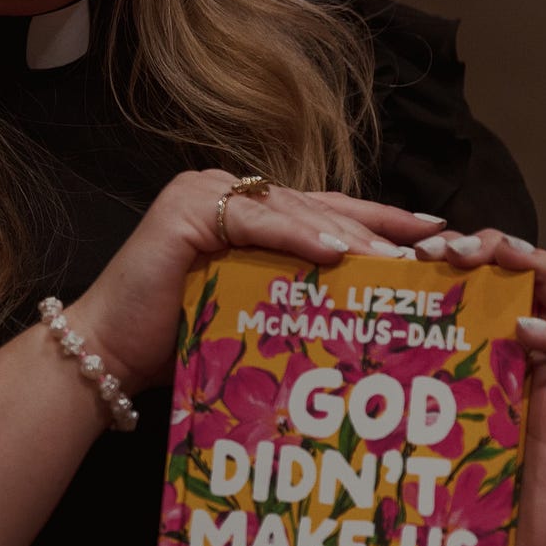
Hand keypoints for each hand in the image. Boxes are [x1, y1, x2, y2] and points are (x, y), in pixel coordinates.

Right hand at [70, 171, 445, 393]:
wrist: (109, 355)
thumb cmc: (178, 342)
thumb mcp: (254, 311)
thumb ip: (296, 292)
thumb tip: (371, 301)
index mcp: (248, 211)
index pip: (326, 210)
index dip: (382, 221)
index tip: (436, 233)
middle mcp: (227, 191)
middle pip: (318, 208)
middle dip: (378, 232)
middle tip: (430, 252)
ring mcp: (204, 193)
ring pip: (292, 211)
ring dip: (347, 237)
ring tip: (393, 261)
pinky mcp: (186, 210)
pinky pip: (254, 221)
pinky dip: (296, 235)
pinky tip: (334, 251)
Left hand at [414, 227, 545, 545]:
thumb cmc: (448, 493)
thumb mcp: (408, 427)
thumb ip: (387, 387)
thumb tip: (312, 352)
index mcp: (479, 342)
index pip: (473, 275)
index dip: (446, 251)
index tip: (404, 248)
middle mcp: (520, 349)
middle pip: (518, 270)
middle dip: (486, 243)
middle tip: (445, 246)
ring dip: (531, 265)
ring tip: (496, 257)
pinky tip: (525, 330)